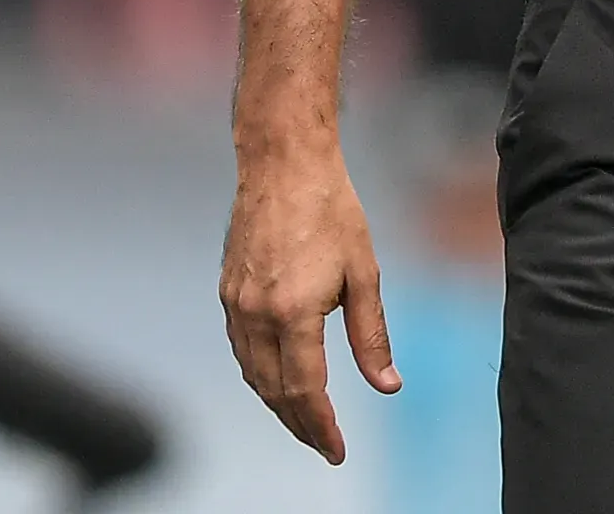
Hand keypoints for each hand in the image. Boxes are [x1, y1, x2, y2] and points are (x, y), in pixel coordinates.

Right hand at [220, 147, 400, 461]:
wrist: (283, 163)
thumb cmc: (330, 209)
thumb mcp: (365, 272)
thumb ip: (371, 335)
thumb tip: (386, 384)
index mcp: (293, 312)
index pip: (304, 391)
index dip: (321, 427)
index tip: (336, 450)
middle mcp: (256, 314)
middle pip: (273, 391)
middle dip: (300, 425)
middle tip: (325, 444)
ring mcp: (236, 304)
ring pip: (252, 374)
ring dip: (277, 404)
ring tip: (305, 420)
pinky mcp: (227, 291)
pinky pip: (241, 349)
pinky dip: (260, 374)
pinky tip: (278, 379)